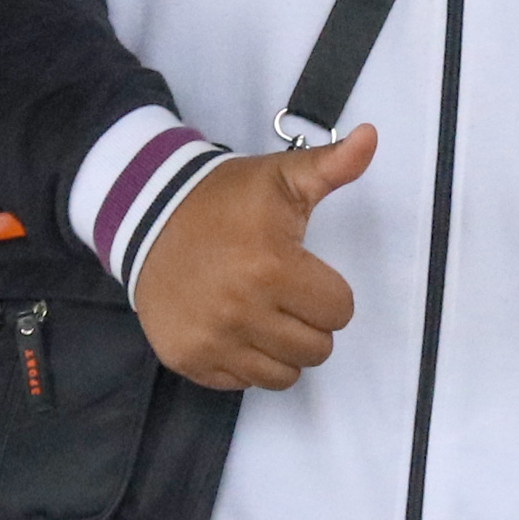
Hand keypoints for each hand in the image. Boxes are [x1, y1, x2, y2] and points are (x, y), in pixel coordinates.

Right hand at [132, 133, 369, 392]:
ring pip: (283, 375)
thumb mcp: (280, 176)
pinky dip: (246, 362)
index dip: (330, 292)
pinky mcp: (188, 359)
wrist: (146, 214)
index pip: (339, 311)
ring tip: (263, 313)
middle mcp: (241, 311)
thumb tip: (372, 137)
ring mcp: (212, 341)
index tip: (305, 273)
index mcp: (272, 267)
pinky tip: (234, 328)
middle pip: (316, 349)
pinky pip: (242, 383)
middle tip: (285, 294)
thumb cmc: (223, 199)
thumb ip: (332, 165)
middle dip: (310, 322)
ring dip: (283, 348)